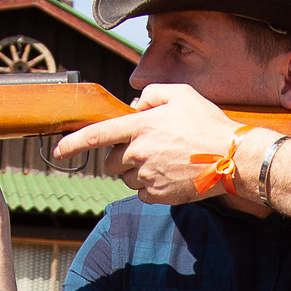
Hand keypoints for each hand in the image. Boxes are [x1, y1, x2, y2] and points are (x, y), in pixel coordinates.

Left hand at [52, 84, 259, 210]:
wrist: (233, 158)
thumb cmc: (208, 123)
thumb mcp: (181, 94)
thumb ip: (151, 94)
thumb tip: (135, 105)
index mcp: (139, 127)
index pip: (96, 135)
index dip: (72, 143)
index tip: (57, 149)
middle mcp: (138, 153)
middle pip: (110, 161)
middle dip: (119, 156)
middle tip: (144, 149)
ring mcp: (147, 176)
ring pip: (125, 178)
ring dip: (135, 172)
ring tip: (163, 162)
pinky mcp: (158, 196)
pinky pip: (141, 193)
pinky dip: (150, 186)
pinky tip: (170, 175)